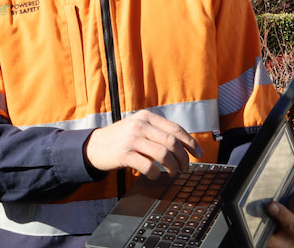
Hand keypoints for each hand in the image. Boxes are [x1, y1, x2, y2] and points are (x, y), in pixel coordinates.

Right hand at [84, 109, 202, 178]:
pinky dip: (156, 174)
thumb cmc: (121, 138)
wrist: (94, 145)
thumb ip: (157, 130)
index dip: (190, 143)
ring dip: (172, 168)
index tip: (199, 154)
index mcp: (146, 116)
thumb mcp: (137, 126)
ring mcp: (131, 139)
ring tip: (173, 173)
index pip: (175, 129)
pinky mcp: (124, 154)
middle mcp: (139, 125)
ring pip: (163, 155)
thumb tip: (184, 145)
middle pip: (172, 143)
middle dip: (183, 158)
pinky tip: (155, 176)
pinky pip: (148, 166)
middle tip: (185, 168)